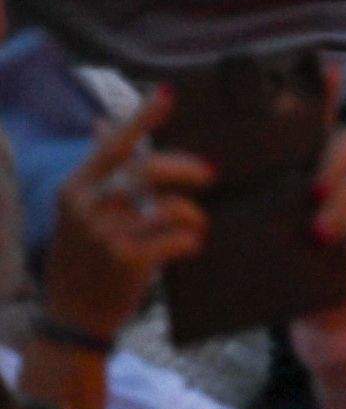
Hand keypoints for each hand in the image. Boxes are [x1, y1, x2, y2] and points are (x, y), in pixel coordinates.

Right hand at [38, 91, 209, 342]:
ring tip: (197, 221)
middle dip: (185, 168)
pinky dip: (190, 239)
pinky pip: (175, 239)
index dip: (142, 118)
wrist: (73, 314)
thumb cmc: (84, 254)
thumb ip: (99, 168)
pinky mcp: (126, 262)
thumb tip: (102, 124)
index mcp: (75, 189)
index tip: (168, 94)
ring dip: (192, 213)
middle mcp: (86, 209)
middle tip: (209, 173)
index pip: (113, 146)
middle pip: (147, 171)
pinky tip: (191, 244)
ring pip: (166, 207)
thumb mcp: (80, 210)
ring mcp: (105, 236)